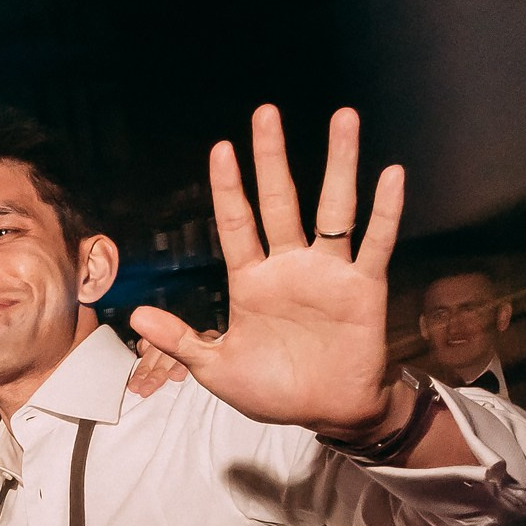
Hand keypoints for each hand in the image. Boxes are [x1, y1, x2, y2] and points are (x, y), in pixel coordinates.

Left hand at [130, 106, 404, 441]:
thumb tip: (136, 316)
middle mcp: (290, 266)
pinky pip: (376, 242)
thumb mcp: (215, 368)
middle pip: (280, 201)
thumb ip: (180, 340)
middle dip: (273, 158)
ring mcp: (328, 272)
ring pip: (334, 208)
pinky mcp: (364, 287)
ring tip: (343, 118)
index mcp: (251, 281)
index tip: (222, 148)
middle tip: (266, 113)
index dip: (229, 187)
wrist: (323, 413)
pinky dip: (386, 210)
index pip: (236, 223)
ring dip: (340, 164)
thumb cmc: (271, 389)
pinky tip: (390, 174)